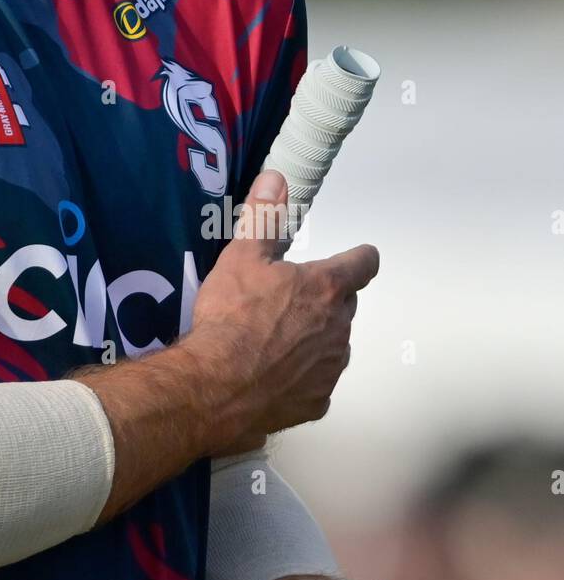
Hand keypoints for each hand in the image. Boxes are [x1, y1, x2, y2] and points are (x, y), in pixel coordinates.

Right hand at [185, 169, 378, 455]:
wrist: (217, 385)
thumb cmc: (231, 315)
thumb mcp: (241, 256)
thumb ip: (264, 216)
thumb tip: (277, 178)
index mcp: (325, 288)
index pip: (362, 264)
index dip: (360, 258)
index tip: (358, 257)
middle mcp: (339, 327)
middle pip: (345, 305)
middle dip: (325, 300)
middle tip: (288, 299)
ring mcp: (331, 367)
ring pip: (332, 344)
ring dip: (315, 338)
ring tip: (275, 339)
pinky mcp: (318, 401)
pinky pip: (316, 381)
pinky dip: (301, 376)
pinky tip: (272, 374)